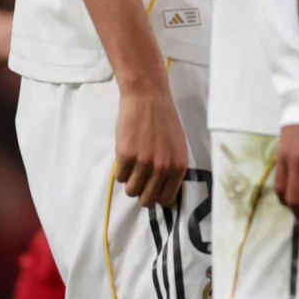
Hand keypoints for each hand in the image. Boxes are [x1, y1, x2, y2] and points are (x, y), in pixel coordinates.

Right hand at [114, 83, 189, 209]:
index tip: (152, 189)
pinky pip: (119, 177)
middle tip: (139, 179)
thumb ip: (173, 168)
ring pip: (131, 191)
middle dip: (142, 193)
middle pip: (147, 200)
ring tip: (133, 165)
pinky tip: (126, 155)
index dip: (157, 196)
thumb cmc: (164, 121)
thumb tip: (165, 191)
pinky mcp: (126, 156)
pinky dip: (121, 170)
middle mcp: (163, 168)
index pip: (167, 199)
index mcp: (179, 166)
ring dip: (130, 181)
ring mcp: (144, 163)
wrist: (148, 98)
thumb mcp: (177, 147)